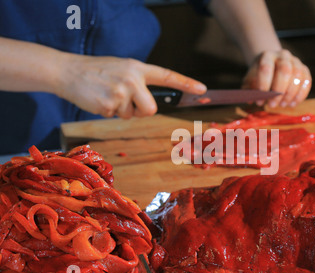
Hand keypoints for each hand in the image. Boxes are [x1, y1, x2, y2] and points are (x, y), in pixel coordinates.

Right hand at [58, 56, 206, 118]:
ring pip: (132, 115)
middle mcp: (133, 79)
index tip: (203, 89)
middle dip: (140, 111)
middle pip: (151, 108)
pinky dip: (107, 112)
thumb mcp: (121, 68)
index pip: (167, 76)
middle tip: (124, 100)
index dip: (186, 84)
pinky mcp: (109, 104)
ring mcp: (121, 92)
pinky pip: (116, 117)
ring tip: (106, 95)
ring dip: (121, 111)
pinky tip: (98, 99)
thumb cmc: (97, 71)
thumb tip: (150, 104)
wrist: (68, 71)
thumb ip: (138, 81)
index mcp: (138, 68)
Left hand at [242, 49, 311, 107]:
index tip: (260, 100)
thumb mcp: (250, 80)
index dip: (263, 85)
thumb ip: (249, 90)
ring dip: (290, 94)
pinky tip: (292, 104)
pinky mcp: (305, 69)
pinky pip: (307, 81)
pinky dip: (300, 95)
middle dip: (279, 91)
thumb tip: (251, 100)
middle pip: (285, 70)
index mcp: (267, 56)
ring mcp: (296, 61)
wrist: (272, 64)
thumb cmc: (259, 75)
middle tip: (272, 105)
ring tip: (282, 105)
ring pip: (297, 76)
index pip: (266, 68)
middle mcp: (283, 55)